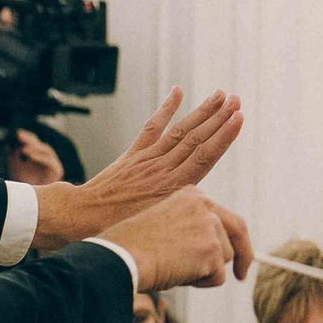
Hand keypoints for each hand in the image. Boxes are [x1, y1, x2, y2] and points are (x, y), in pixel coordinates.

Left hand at [7, 128, 65, 185]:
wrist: (35, 202)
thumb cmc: (25, 188)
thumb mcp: (17, 170)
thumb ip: (15, 159)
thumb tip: (11, 146)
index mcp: (39, 157)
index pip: (35, 144)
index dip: (28, 137)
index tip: (17, 133)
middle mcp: (47, 159)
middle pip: (40, 145)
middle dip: (30, 140)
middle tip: (19, 135)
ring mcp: (53, 164)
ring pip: (46, 151)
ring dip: (34, 148)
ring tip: (23, 148)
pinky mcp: (57, 170)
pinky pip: (49, 161)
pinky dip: (39, 157)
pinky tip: (29, 155)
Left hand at [33, 88, 243, 249]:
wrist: (83, 218)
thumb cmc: (121, 230)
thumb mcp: (159, 226)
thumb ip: (181, 211)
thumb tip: (205, 207)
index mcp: (173, 189)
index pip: (205, 156)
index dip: (224, 136)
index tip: (239, 117)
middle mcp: (162, 169)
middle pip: (196, 138)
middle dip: (218, 118)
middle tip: (236, 98)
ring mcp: (147, 159)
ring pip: (179, 131)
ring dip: (201, 111)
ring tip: (219, 94)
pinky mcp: (133, 154)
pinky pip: (152, 128)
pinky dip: (166, 109)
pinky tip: (177, 92)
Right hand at [100, 188, 252, 289]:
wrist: (118, 256)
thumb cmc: (128, 246)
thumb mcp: (162, 226)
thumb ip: (188, 230)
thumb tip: (210, 253)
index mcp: (191, 196)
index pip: (224, 215)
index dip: (231, 237)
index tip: (235, 254)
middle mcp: (205, 206)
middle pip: (238, 232)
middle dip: (244, 255)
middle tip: (242, 274)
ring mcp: (210, 227)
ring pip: (224, 259)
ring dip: (204, 271)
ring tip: (172, 268)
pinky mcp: (211, 250)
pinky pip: (216, 278)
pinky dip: (198, 283)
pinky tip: (174, 275)